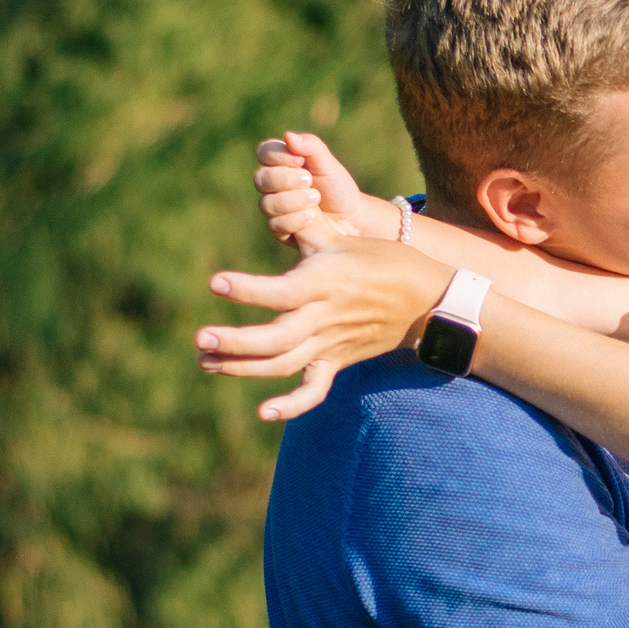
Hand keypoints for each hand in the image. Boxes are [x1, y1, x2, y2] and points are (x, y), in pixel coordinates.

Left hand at [196, 236, 453, 419]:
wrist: (427, 300)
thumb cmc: (382, 260)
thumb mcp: (342, 239)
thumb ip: (303, 233)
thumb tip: (272, 214)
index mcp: (326, 282)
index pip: (283, 291)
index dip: (249, 290)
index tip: (215, 283)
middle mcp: (325, 317)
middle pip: (277, 338)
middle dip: (237, 342)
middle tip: (201, 339)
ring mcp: (331, 343)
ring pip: (285, 363)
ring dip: (244, 368)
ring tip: (206, 362)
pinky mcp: (337, 361)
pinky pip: (315, 390)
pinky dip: (292, 405)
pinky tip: (264, 413)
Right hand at [255, 132, 399, 248]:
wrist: (351, 218)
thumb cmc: (337, 187)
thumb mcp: (327, 164)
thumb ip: (311, 146)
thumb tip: (288, 135)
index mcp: (280, 164)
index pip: (263, 153)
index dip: (277, 156)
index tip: (300, 161)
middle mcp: (272, 186)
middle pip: (261, 179)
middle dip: (285, 179)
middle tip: (309, 180)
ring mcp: (274, 208)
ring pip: (267, 204)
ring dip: (291, 200)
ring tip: (316, 198)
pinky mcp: (280, 230)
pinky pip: (275, 226)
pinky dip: (294, 220)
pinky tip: (312, 216)